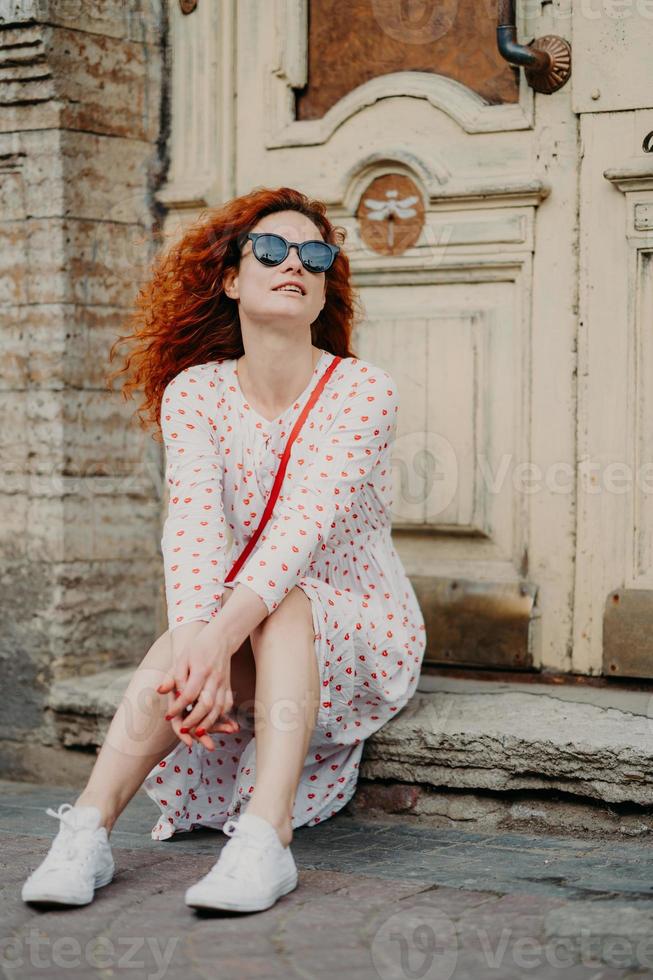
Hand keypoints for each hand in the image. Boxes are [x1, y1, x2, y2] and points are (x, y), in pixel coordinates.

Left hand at [157, 627, 237, 750]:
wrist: (221, 637)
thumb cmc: (198, 648)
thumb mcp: (182, 658)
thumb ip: (173, 676)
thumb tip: (162, 691)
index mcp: (201, 670)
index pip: (189, 693)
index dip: (178, 707)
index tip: (168, 716)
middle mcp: (214, 679)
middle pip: (206, 704)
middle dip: (195, 720)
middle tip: (183, 730)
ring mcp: (224, 684)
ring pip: (219, 708)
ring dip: (209, 723)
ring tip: (198, 733)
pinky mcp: (228, 686)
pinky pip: (227, 705)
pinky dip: (221, 716)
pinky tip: (213, 722)